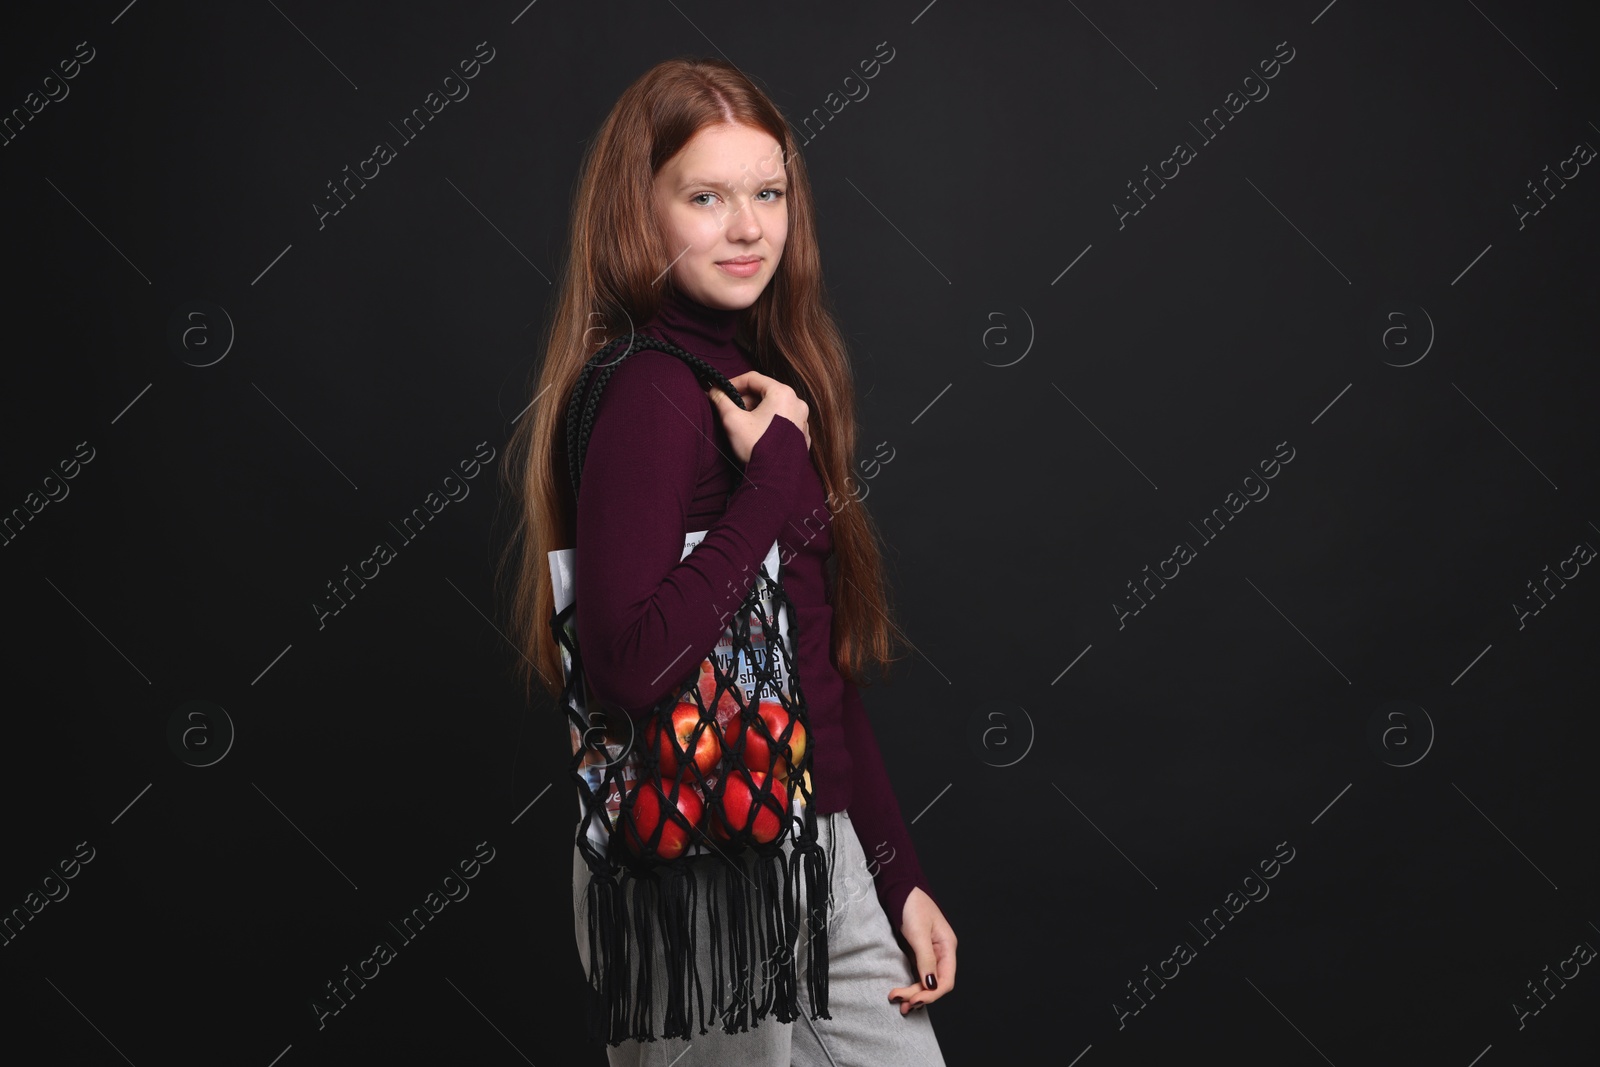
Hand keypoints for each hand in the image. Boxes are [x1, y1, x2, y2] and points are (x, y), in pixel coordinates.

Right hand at [706, 370, 810, 462]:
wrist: (774, 477)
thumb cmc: (756, 446)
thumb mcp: (732, 420)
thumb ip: (721, 401)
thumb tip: (713, 391)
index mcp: (782, 393)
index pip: (753, 378)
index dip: (733, 383)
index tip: (721, 391)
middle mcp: (797, 403)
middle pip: (766, 392)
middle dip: (746, 399)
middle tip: (731, 409)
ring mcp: (803, 420)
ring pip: (775, 407)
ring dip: (758, 411)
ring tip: (743, 423)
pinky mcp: (803, 436)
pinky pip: (784, 422)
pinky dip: (770, 424)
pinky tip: (758, 435)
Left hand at [888, 887, 955, 1014]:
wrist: (899, 888)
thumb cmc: (911, 905)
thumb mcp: (918, 932)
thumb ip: (926, 959)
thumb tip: (931, 985)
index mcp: (947, 946)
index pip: (946, 980)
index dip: (932, 994)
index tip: (915, 1000)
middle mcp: (941, 952)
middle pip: (935, 983)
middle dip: (919, 995)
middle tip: (900, 1002)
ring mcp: (930, 953)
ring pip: (926, 981)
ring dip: (914, 994)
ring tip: (898, 1002)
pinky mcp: (918, 952)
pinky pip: (917, 974)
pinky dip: (910, 985)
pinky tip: (901, 992)